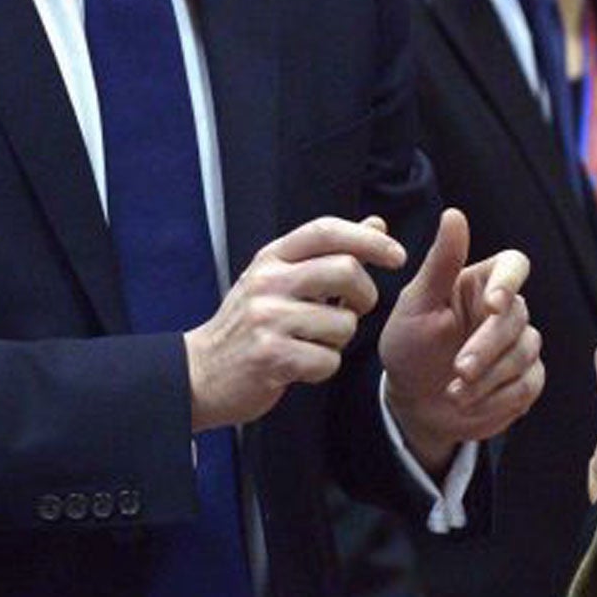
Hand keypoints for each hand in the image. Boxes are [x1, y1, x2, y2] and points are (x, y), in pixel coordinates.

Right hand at [185, 216, 404, 430]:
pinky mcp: (270, 356)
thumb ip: (329, 253)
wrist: (200, 372)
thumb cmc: (250, 323)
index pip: (326, 230)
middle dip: (364, 295)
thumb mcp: (281, 277)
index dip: (368, 239)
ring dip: (339, 341)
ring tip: (313, 343)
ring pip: (343, 324)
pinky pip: (328, 361)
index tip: (396, 255)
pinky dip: (323, 368)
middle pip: (345, 270)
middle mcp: (268, 281)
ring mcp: (267, 319)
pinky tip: (301, 365)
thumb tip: (377, 225)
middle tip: (354, 310)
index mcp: (272, 257)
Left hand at [380, 208, 542, 472]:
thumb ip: (440, 262)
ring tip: (455, 392)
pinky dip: (498, 397)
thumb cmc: (410, 347)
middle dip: (487, 347)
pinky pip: (528, 383)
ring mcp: (520, 344)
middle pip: (518, 316)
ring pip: (525, 352)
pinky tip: (470, 402)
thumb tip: (454, 214)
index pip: (514, 265)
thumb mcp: (416, 305)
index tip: (491, 306)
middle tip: (459, 370)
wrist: (413, 404)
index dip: (509, 283)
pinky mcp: (527, 378)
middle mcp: (506, 309)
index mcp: (480, 282)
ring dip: (489, 377)